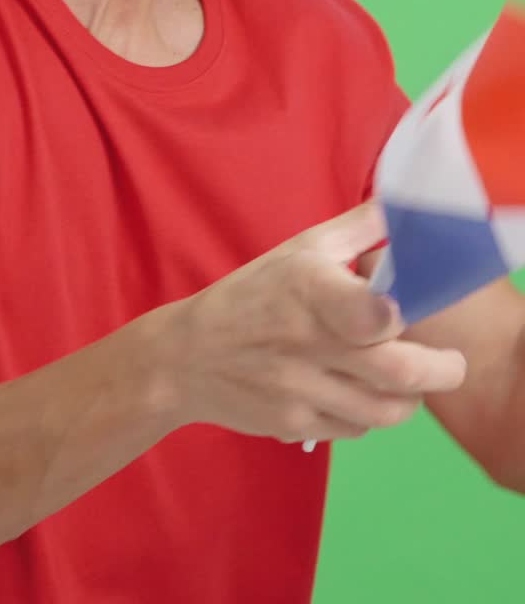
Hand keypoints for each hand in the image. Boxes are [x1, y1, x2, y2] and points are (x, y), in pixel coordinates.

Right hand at [166, 202, 466, 443]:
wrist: (187, 356)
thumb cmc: (252, 294)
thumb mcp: (298, 249)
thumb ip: (356, 229)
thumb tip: (403, 205)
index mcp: (308, 287)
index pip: (370, 312)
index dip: (401, 315)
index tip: (409, 313)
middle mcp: (305, 340)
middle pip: (398, 372)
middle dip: (439, 371)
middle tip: (449, 363)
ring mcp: (299, 389)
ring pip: (385, 411)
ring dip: (409, 399)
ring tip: (407, 380)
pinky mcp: (294, 426)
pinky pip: (356, 430)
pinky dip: (370, 416)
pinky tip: (359, 394)